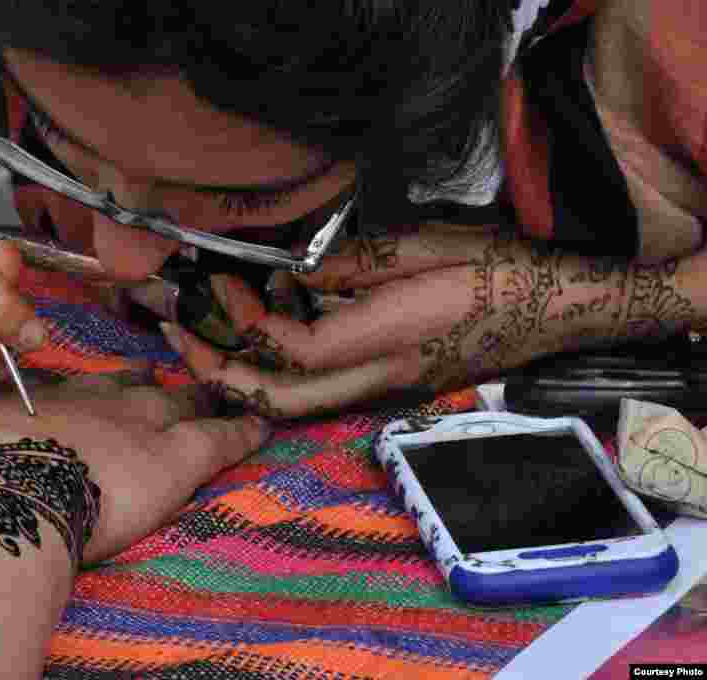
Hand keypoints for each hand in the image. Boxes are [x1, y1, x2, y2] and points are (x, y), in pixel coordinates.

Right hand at [0, 372, 269, 563]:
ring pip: (183, 406)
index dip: (94, 391)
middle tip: (164, 379)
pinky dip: (242, 430)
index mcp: (38, 403)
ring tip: (222, 388)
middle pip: (133, 389)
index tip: (106, 386)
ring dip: (200, 398)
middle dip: (149, 386)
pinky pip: (220, 438)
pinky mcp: (174, 460)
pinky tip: (263, 424)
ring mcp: (139, 426)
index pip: (76, 392)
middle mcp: (93, 404)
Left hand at [160, 223, 696, 417]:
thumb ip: (354, 264)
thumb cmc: (503, 266)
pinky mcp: (391, 380)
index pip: (295, 353)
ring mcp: (385, 385)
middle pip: (282, 401)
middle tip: (178, 332)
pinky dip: (277, 363)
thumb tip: (293, 275)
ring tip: (204, 327)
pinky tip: (266, 322)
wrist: (562, 306)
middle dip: (218, 375)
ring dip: (241, 371)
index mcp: (390, 339)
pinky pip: (319, 386)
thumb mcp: (428, 244)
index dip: (247, 325)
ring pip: (296, 402)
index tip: (223, 286)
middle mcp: (380, 377)